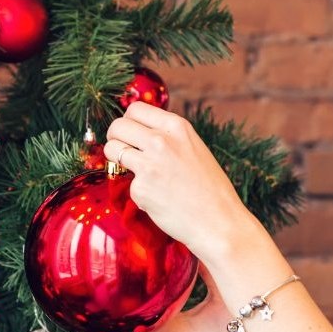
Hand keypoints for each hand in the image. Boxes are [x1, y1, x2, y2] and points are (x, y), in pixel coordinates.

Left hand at [104, 102, 258, 261]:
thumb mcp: (194, 149)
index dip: (128, 121)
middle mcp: (160, 140)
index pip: (136, 109)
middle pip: (118, 126)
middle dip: (115, 137)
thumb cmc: (211, 189)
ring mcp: (148, 164)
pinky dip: (138, 192)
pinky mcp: (140, 188)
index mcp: (177, 127)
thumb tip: (139, 131)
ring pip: (112, 149)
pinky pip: (126, 183)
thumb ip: (169, 137)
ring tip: (136, 172)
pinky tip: (158, 199)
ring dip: (116, 160)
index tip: (130, 133)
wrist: (219, 222)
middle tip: (121, 150)